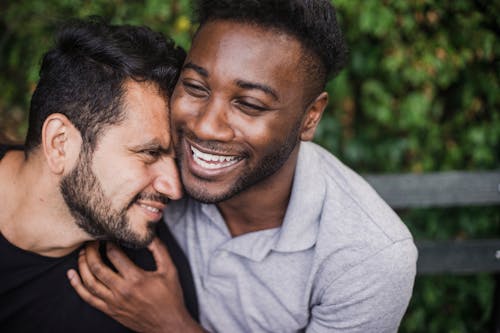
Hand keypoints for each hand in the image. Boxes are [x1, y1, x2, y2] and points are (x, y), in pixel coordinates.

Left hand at [67, 238, 204, 332]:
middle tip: (91, 240)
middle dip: (91, 250)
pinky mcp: (109, 310)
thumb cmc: (170, 298)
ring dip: (82, 264)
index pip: (114, 255)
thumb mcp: (170, 271)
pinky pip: (88, 298)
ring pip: (89, 282)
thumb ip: (160, 251)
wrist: (168, 325)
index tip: (108, 235)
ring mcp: (113, 302)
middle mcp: (121, 290)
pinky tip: (72, 275)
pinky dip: (77, 286)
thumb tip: (149, 235)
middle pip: (97, 267)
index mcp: (136, 279)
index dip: (108, 242)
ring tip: (82, 253)